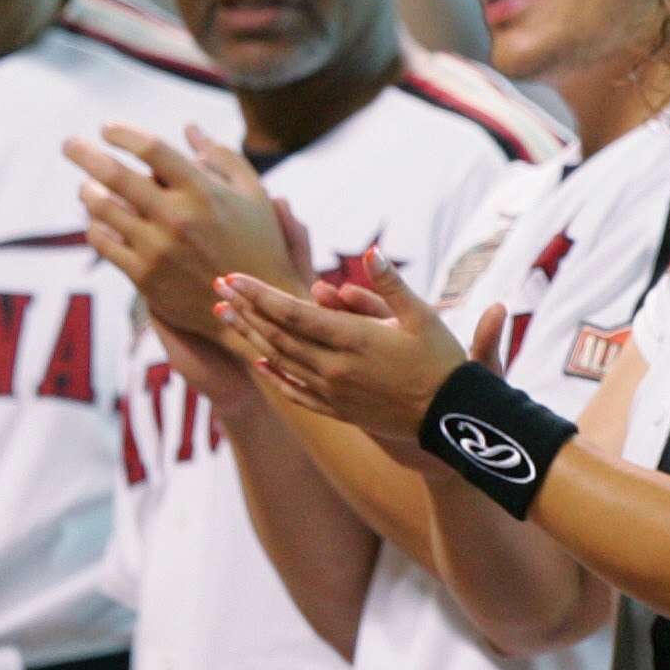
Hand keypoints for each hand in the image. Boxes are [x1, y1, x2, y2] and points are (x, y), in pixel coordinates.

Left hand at [67, 125, 296, 339]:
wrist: (254, 307)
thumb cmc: (259, 243)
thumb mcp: (254, 194)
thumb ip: (222, 156)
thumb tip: (189, 128)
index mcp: (203, 191)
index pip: (150, 148)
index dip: (123, 132)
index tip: (109, 128)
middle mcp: (176, 217)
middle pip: (114, 174)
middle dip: (83, 153)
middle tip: (69, 144)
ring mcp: (157, 249)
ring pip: (101, 209)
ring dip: (86, 192)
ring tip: (85, 187)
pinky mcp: (144, 277)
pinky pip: (103, 243)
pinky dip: (95, 228)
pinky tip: (99, 222)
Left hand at [215, 260, 479, 444]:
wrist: (452, 418)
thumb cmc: (441, 360)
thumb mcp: (422, 315)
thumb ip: (391, 284)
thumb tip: (370, 252)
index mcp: (354, 339)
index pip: (293, 312)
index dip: (259, 294)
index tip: (232, 277)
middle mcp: (335, 368)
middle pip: (277, 335)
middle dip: (244, 309)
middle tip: (217, 288)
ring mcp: (334, 392)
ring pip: (280, 361)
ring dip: (250, 336)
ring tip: (225, 316)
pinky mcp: (339, 410)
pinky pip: (297, 391)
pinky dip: (274, 374)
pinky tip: (259, 362)